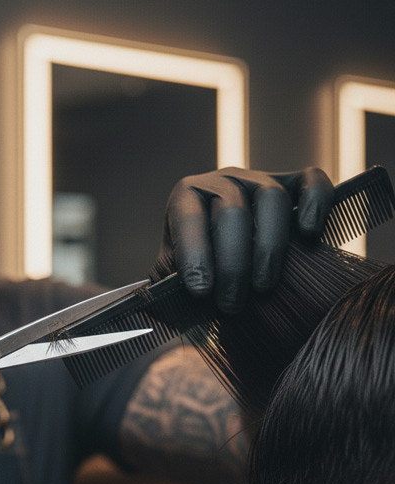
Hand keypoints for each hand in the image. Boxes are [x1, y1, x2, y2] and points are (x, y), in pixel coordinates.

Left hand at [154, 166, 334, 311]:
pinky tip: (310, 234)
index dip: (195, 255)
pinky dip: (316, 202)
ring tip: (263, 287)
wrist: (224, 260)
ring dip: (269, 247)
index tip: (200, 291)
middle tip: (231, 304)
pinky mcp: (296, 184)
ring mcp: (260, 179)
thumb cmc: (197, 270)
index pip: (189, 219)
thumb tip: (167, 303)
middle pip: (232, 212)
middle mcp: (223, 181)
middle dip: (232, 264)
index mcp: (186, 196)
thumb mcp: (172, 275)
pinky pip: (313, 180)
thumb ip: (167, 284)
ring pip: (272, 199)